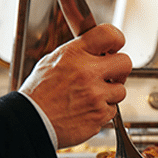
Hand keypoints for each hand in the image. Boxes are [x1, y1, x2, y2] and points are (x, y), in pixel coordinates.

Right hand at [19, 23, 131, 148]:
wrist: (32, 122)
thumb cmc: (38, 94)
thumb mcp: (51, 61)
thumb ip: (77, 53)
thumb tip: (97, 49)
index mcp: (75, 54)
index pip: (110, 35)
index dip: (116, 41)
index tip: (113, 49)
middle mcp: (88, 72)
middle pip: (125, 63)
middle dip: (119, 70)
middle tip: (108, 75)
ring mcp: (96, 95)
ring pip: (121, 90)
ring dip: (110, 94)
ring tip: (91, 97)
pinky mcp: (100, 115)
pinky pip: (112, 110)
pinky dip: (102, 111)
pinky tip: (87, 110)